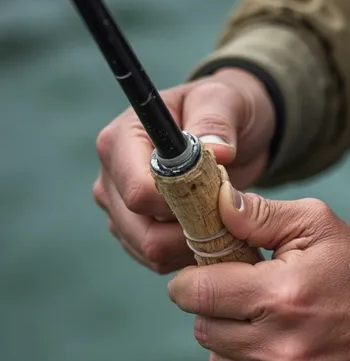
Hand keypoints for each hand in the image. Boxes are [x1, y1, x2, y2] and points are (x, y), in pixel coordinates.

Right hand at [93, 69, 275, 273]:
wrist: (225, 131)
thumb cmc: (220, 109)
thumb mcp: (223, 102)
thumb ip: (217, 122)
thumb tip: (218, 151)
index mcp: (121, 140)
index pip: (139, 192)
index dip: (180, 204)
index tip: (215, 196)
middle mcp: (111, 176)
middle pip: (141, 229)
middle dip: (188, 230)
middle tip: (227, 216)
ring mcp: (118, 207)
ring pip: (150, 250)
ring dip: (190, 244)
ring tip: (222, 222)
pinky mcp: (132, 231)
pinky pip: (156, 259)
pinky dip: (185, 254)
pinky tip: (208, 233)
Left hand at [168, 184, 349, 360]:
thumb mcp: (319, 225)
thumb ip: (261, 214)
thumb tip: (217, 204)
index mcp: (282, 295)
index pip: (198, 293)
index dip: (189, 281)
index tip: (198, 275)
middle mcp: (279, 347)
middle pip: (203, 329)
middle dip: (212, 308)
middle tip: (240, 295)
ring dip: (228, 340)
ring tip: (260, 322)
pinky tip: (271, 350)